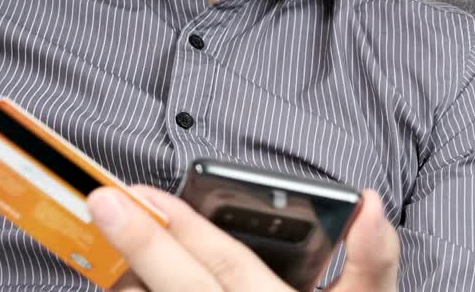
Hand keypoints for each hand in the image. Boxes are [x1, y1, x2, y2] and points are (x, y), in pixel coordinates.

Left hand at [88, 186, 398, 291]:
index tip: (142, 192)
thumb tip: (369, 201)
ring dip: (129, 286)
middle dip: (142, 245)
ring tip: (103, 249)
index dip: (185, 228)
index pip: (227, 265)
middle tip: (100, 204)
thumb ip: (373, 258)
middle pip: (184, 289)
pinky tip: (127, 287)